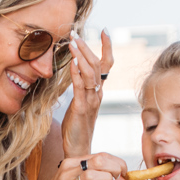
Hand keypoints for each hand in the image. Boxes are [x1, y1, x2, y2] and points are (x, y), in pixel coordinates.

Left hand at [60, 29, 112, 157]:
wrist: (79, 149)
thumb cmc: (77, 127)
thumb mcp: (80, 103)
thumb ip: (80, 87)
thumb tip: (74, 69)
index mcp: (98, 91)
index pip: (106, 65)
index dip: (107, 47)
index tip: (104, 30)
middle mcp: (98, 94)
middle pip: (98, 65)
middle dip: (87, 47)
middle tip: (76, 33)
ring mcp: (92, 101)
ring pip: (91, 74)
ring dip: (81, 56)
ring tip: (72, 42)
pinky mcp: (82, 109)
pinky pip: (81, 88)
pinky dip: (77, 74)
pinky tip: (72, 62)